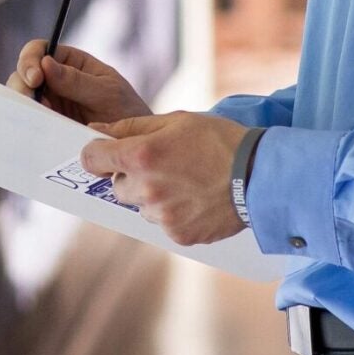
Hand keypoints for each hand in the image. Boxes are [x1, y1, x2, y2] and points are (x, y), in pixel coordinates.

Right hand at [7, 41, 149, 125]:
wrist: (133, 146)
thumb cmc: (127, 111)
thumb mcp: (107, 93)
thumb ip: (77, 81)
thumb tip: (45, 63)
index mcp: (70, 62)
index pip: (40, 50)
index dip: (31, 60)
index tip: (35, 78)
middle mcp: (55, 80)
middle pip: (24, 74)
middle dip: (21, 86)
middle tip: (30, 102)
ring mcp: (50, 104)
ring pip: (23, 100)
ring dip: (22, 107)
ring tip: (35, 119)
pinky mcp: (47, 126)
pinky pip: (30, 123)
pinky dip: (27, 126)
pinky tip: (34, 133)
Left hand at [78, 112, 248, 246]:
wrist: (260, 176)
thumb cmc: (219, 140)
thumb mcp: (175, 120)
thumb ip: (130, 127)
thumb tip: (96, 130)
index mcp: (142, 156)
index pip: (92, 159)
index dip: (97, 154)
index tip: (107, 153)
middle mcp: (147, 189)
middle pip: (117, 186)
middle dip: (132, 176)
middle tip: (162, 165)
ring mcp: (162, 216)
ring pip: (141, 207)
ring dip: (153, 196)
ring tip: (185, 182)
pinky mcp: (179, 234)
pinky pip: (162, 224)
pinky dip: (173, 213)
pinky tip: (195, 198)